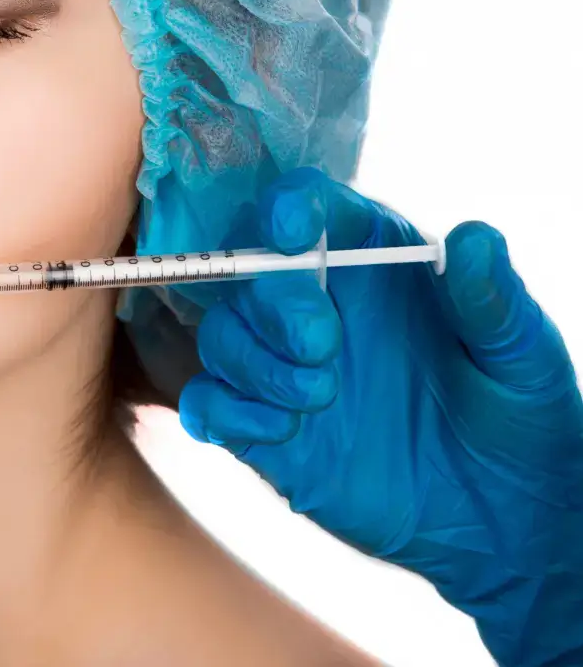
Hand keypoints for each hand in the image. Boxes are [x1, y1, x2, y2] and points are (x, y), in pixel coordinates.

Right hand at [179, 168, 582, 666]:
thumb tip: (473, 239)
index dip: (289, 207)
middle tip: (321, 346)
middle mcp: (317, 304)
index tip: (294, 233)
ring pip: (222, 334)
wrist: (500, 523)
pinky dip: (225, 411)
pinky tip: (282, 432)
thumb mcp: (524, 359)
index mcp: (373, 262)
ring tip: (320, 400)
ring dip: (256, 363)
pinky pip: (207, 402)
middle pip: (250, 267)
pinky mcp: (260, 426)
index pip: (311, 206)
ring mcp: (281, 366)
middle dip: (274, 301)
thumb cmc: (519, 423)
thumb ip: (493, 300)